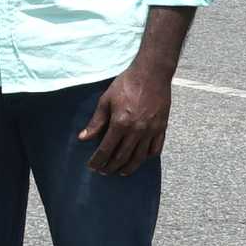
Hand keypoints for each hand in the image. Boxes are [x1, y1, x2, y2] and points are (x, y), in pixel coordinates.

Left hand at [80, 60, 172, 175]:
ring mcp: (151, 130)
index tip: (92, 166)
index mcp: (120, 123)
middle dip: (111, 167)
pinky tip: (140, 159)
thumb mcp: (106, 100)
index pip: (106, 149)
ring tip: (120, 172)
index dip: (98, 160)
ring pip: (139, 157)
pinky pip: (155, 149)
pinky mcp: (162, 128)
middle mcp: (137, 130)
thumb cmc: (126, 84)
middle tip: (104, 171)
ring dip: (128, 167)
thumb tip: (83, 138)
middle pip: (122, 157)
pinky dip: (146, 157)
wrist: (152, 73)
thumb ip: (96, 122)